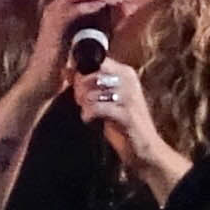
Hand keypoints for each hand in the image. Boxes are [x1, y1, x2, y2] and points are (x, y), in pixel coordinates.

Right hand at [21, 0, 127, 105]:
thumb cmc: (66, 61)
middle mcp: (56, 5)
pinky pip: (70, 10)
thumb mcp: (86, 36)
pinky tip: (101, 4)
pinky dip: (87, 5)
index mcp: (63, 5)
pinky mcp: (53, 27)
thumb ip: (100, 21)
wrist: (44, 80)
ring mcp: (53, 15)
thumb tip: (122, 9)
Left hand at [75, 58, 187, 194]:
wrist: (144, 147)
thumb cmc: (123, 121)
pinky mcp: (126, 114)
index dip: (82, 73)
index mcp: (126, 73)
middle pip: (91, 75)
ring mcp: (129, 97)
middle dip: (80, 89)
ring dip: (84, 103)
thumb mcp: (106, 98)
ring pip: (91, 92)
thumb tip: (65, 69)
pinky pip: (96, 107)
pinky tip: (89, 119)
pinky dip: (88, 114)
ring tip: (87, 111)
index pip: (97, 61)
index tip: (79, 86)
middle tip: (82, 102)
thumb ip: (87, 82)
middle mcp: (129, 81)